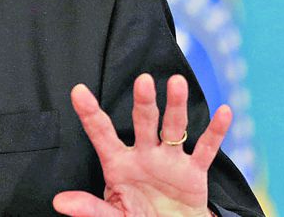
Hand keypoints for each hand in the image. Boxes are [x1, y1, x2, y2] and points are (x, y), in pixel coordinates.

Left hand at [53, 74, 230, 216]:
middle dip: (143, 103)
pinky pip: (207, 150)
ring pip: (173, 128)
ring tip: (177, 83)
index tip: (78, 91)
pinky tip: (224, 112)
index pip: (101, 134)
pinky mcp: (194, 172)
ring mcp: (169, 160)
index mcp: (118, 163)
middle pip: (142, 123)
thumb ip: (90, 208)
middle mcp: (144, 155)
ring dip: (176, 106)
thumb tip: (59, 202)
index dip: (90, 113)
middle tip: (143, 80)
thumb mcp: (113, 215)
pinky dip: (216, 132)